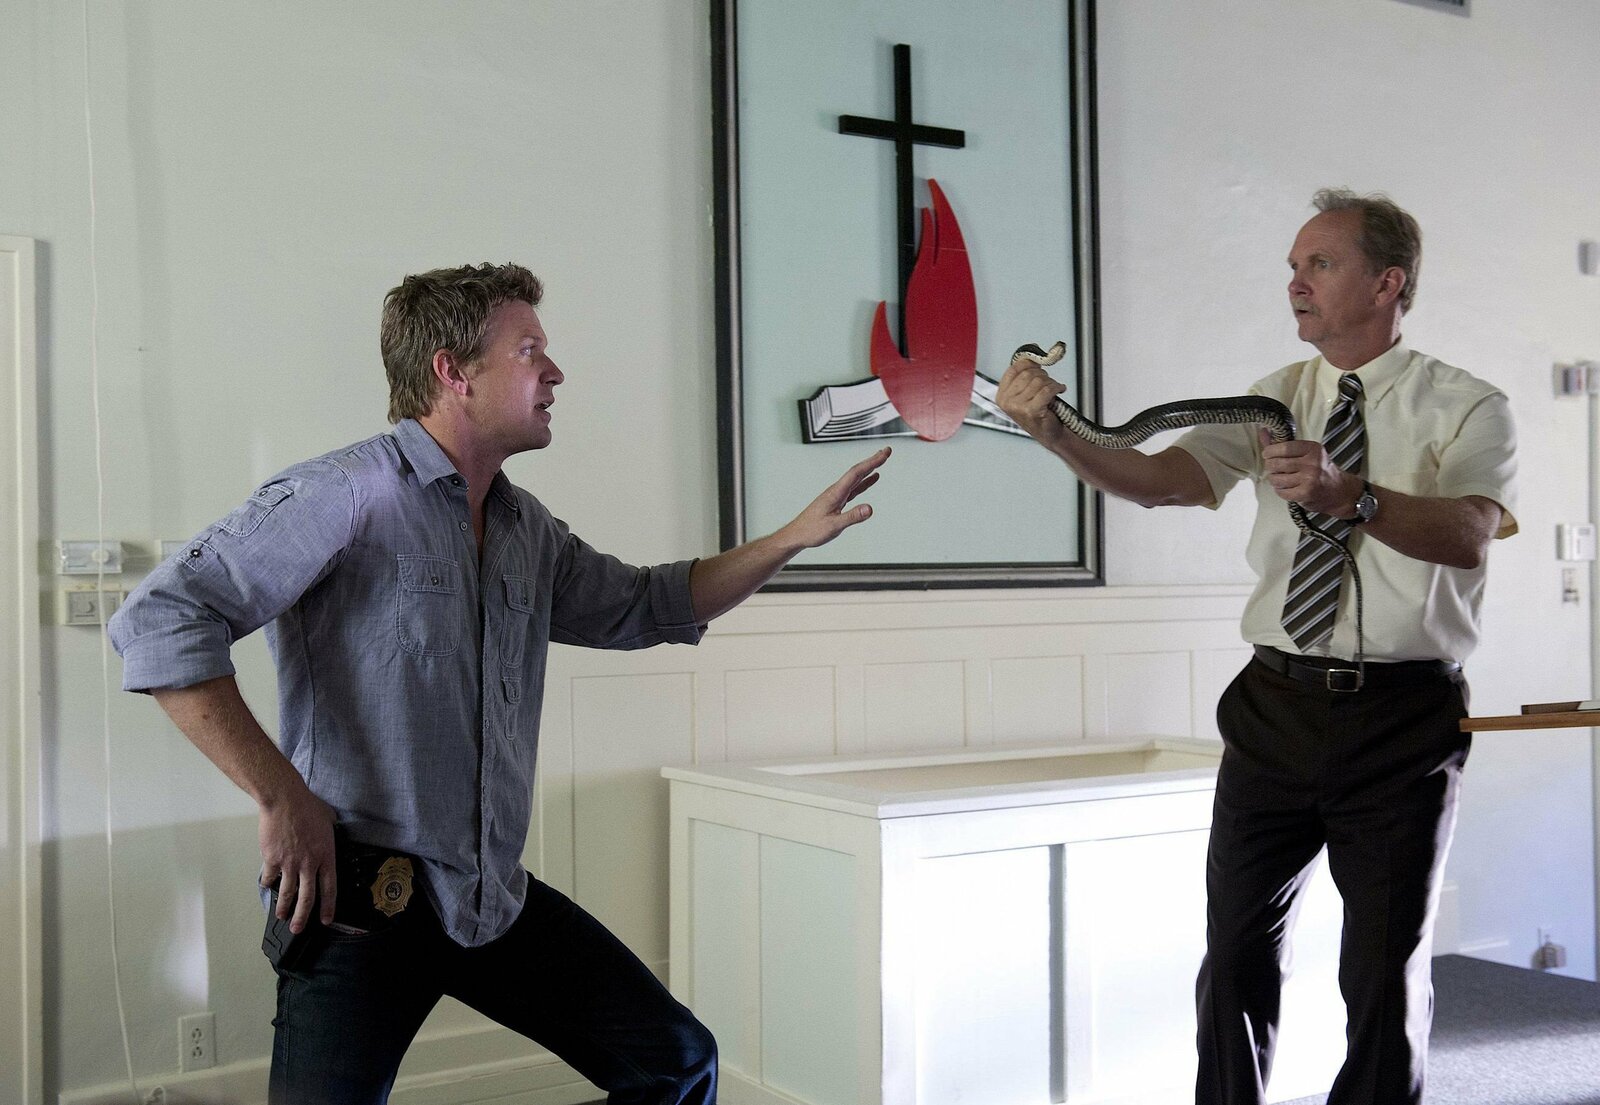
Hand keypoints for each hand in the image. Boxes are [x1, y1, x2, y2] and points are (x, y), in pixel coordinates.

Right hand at [258, 783, 337, 932]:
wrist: (285, 801)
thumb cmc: (307, 806)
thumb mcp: (328, 820)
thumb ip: (329, 833)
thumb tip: (330, 832)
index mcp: (326, 855)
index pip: (330, 887)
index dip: (328, 906)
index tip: (326, 919)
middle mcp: (308, 864)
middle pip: (307, 897)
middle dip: (303, 916)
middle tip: (299, 928)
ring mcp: (289, 863)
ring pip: (287, 893)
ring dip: (283, 907)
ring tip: (281, 917)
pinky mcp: (272, 859)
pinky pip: (269, 877)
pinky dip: (268, 884)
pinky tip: (267, 888)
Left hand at [778, 447, 889, 550]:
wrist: (797, 534)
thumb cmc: (811, 530)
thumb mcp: (834, 526)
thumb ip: (852, 517)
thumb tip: (869, 509)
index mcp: (836, 493)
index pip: (856, 473)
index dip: (871, 462)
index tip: (884, 454)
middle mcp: (836, 490)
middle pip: (857, 471)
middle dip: (873, 460)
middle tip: (887, 452)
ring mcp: (837, 495)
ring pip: (856, 478)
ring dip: (870, 468)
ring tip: (881, 460)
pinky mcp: (837, 501)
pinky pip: (854, 488)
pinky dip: (865, 482)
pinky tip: (871, 479)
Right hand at [996, 355, 1066, 445]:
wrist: (1049, 434)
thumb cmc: (1038, 414)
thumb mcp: (1025, 395)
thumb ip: (1024, 377)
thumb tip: (1032, 355)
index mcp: (1002, 396)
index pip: (1013, 370)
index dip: (1027, 362)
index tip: (1036, 360)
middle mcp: (1007, 402)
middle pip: (1027, 374)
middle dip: (1042, 375)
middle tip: (1048, 381)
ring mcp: (1018, 407)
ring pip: (1038, 381)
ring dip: (1050, 383)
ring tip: (1053, 389)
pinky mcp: (1032, 411)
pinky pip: (1047, 390)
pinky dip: (1057, 387)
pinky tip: (1059, 390)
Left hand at [1258, 430, 1361, 515]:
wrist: (1340, 491)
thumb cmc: (1320, 469)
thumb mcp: (1307, 452)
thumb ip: (1283, 443)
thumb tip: (1262, 431)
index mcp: (1313, 449)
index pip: (1283, 447)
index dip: (1270, 451)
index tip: (1267, 454)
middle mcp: (1312, 463)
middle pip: (1277, 463)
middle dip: (1270, 467)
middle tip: (1273, 468)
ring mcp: (1309, 479)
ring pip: (1277, 479)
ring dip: (1274, 480)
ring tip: (1280, 478)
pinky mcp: (1306, 493)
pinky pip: (1282, 492)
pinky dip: (1280, 490)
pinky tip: (1286, 488)